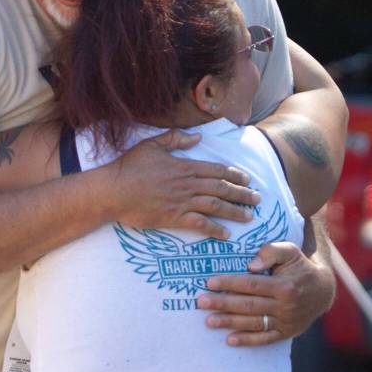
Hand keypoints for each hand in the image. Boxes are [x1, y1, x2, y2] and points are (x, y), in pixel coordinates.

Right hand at [107, 130, 260, 240]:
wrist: (113, 190)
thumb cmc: (130, 166)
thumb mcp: (153, 145)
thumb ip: (176, 138)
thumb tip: (198, 137)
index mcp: (184, 165)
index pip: (217, 170)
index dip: (235, 175)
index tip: (248, 179)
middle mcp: (188, 183)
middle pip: (222, 188)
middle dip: (243, 194)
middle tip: (258, 199)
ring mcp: (182, 201)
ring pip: (216, 206)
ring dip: (235, 211)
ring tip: (249, 216)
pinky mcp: (173, 218)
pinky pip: (200, 224)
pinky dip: (215, 230)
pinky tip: (226, 234)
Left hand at [196, 240, 335, 345]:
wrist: (322, 290)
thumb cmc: (300, 266)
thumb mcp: (290, 251)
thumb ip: (271, 252)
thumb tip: (250, 265)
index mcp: (285, 285)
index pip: (251, 284)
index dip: (230, 283)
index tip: (209, 282)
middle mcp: (285, 306)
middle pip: (249, 305)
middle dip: (223, 303)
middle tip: (200, 302)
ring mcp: (286, 322)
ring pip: (254, 324)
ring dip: (230, 323)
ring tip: (209, 321)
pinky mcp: (286, 333)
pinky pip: (265, 339)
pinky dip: (247, 341)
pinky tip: (229, 340)